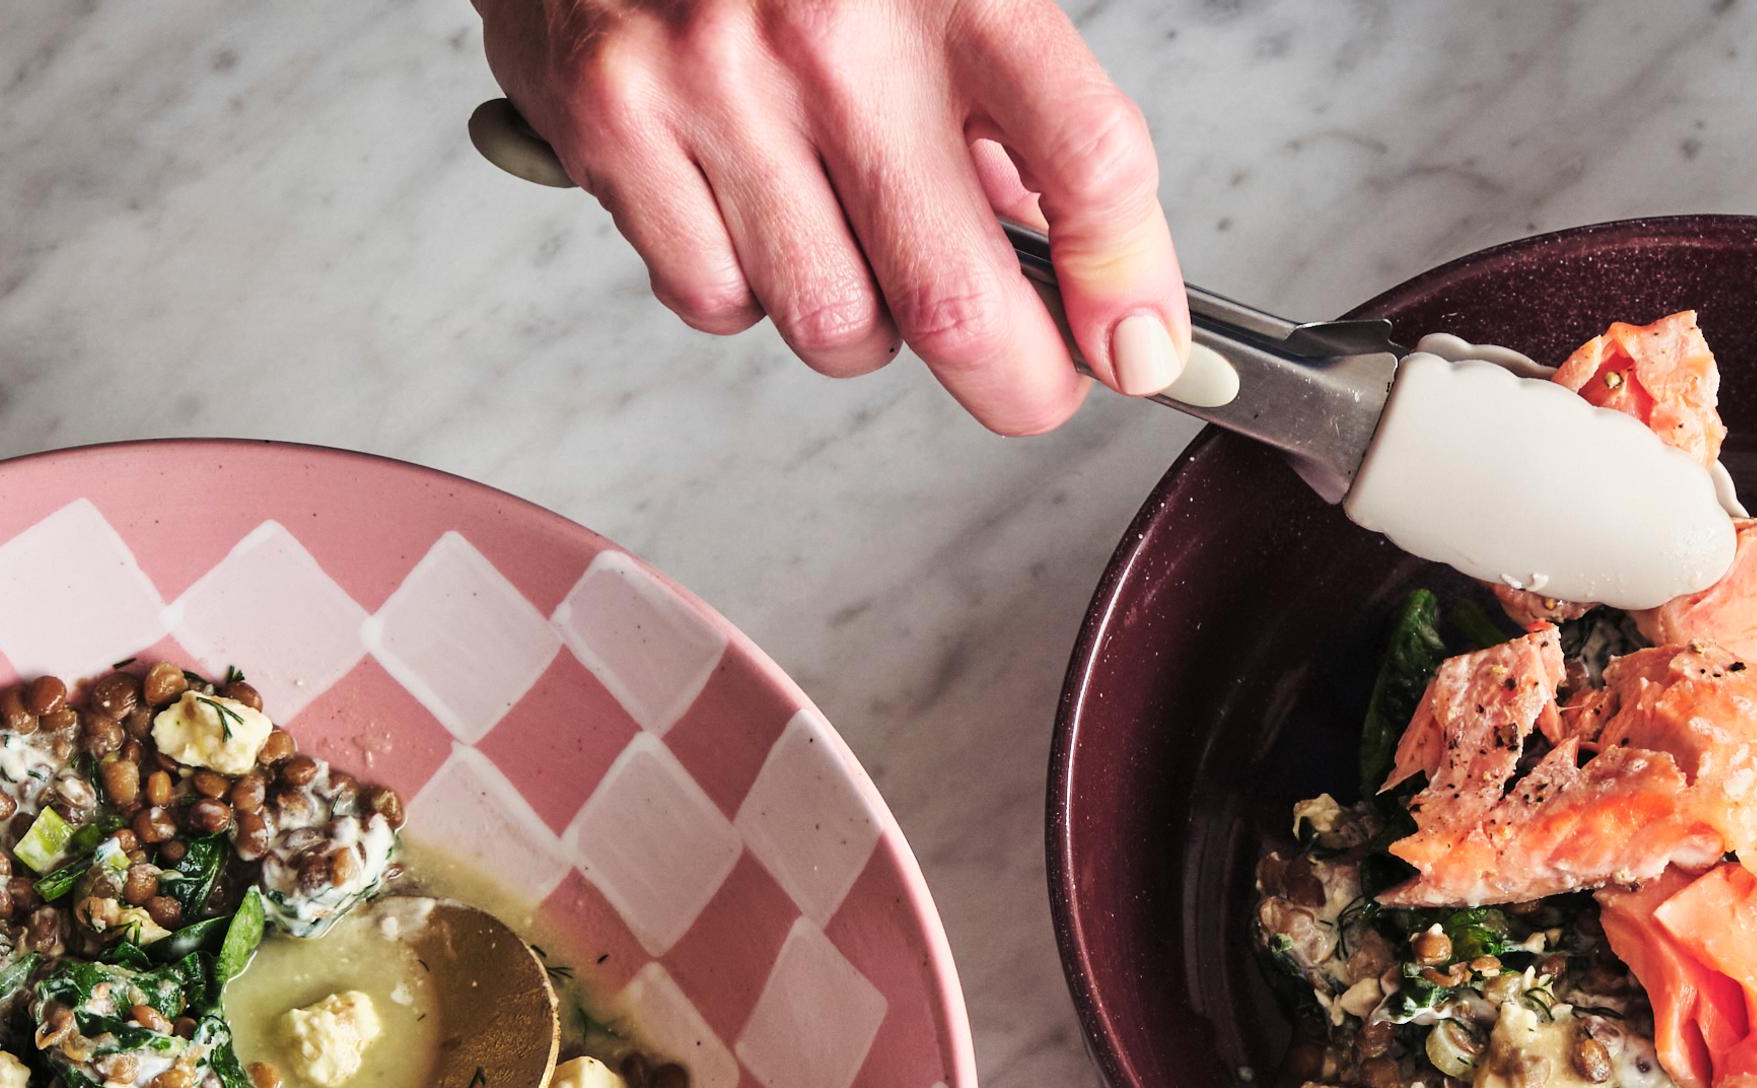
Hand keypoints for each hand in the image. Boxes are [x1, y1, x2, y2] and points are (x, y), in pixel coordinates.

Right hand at [475, 0, 1188, 435]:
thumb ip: (1013, 111)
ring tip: (852, 237)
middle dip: (1018, 384)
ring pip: (837, 327)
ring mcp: (716, 83)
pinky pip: (718, 301)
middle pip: (959, 305)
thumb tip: (1074, 274)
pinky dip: (745, 290)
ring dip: (867, 326)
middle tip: (1030, 380)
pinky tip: (747, 209)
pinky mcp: (617, 126)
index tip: (1140, 347)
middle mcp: (834, 32)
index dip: (1129, 282)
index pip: (1089, 159)